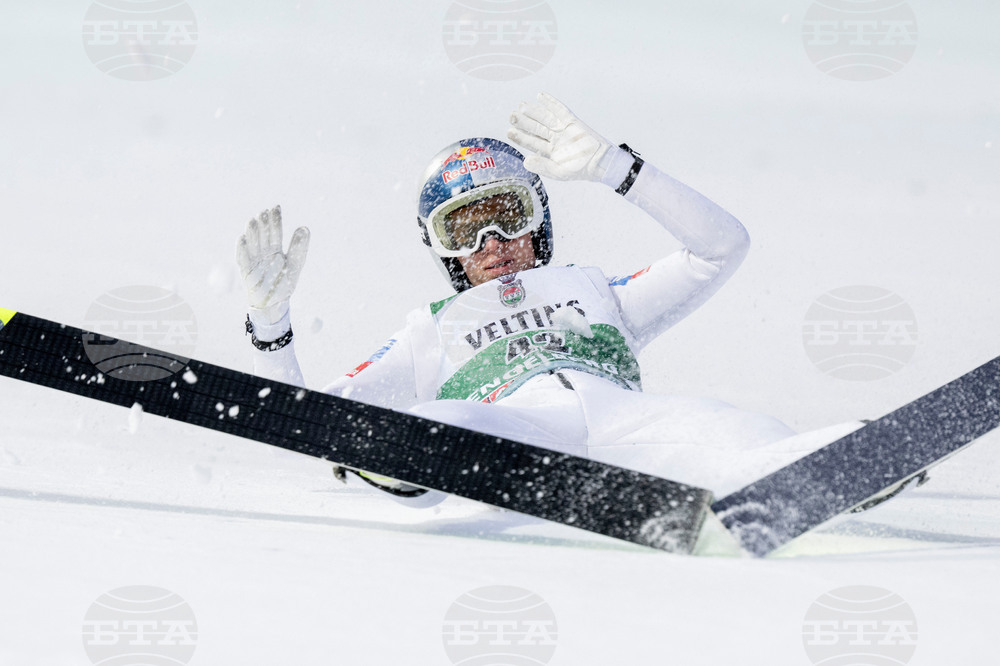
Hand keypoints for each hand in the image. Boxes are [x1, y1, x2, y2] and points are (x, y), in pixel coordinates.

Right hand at [236, 205, 309, 324]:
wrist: (274, 303)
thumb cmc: (284, 283)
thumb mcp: (295, 264)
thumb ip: (299, 247)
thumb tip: (304, 227)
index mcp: (275, 249)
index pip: (275, 232)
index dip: (275, 220)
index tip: (276, 207)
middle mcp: (263, 253)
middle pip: (263, 235)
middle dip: (263, 224)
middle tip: (264, 211)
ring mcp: (254, 261)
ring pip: (252, 243)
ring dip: (252, 232)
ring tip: (252, 220)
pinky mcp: (246, 271)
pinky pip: (243, 258)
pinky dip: (242, 249)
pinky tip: (242, 238)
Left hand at [507, 92, 623, 185]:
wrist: (599, 163)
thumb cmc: (579, 170)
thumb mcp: (559, 172)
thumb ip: (542, 166)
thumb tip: (525, 161)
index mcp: (548, 151)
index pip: (531, 141)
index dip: (520, 136)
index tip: (509, 131)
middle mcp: (553, 138)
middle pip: (536, 127)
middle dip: (524, 122)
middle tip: (511, 115)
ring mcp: (562, 129)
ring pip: (545, 118)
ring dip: (534, 111)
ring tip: (522, 106)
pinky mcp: (572, 122)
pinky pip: (560, 110)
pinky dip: (551, 103)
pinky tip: (540, 96)